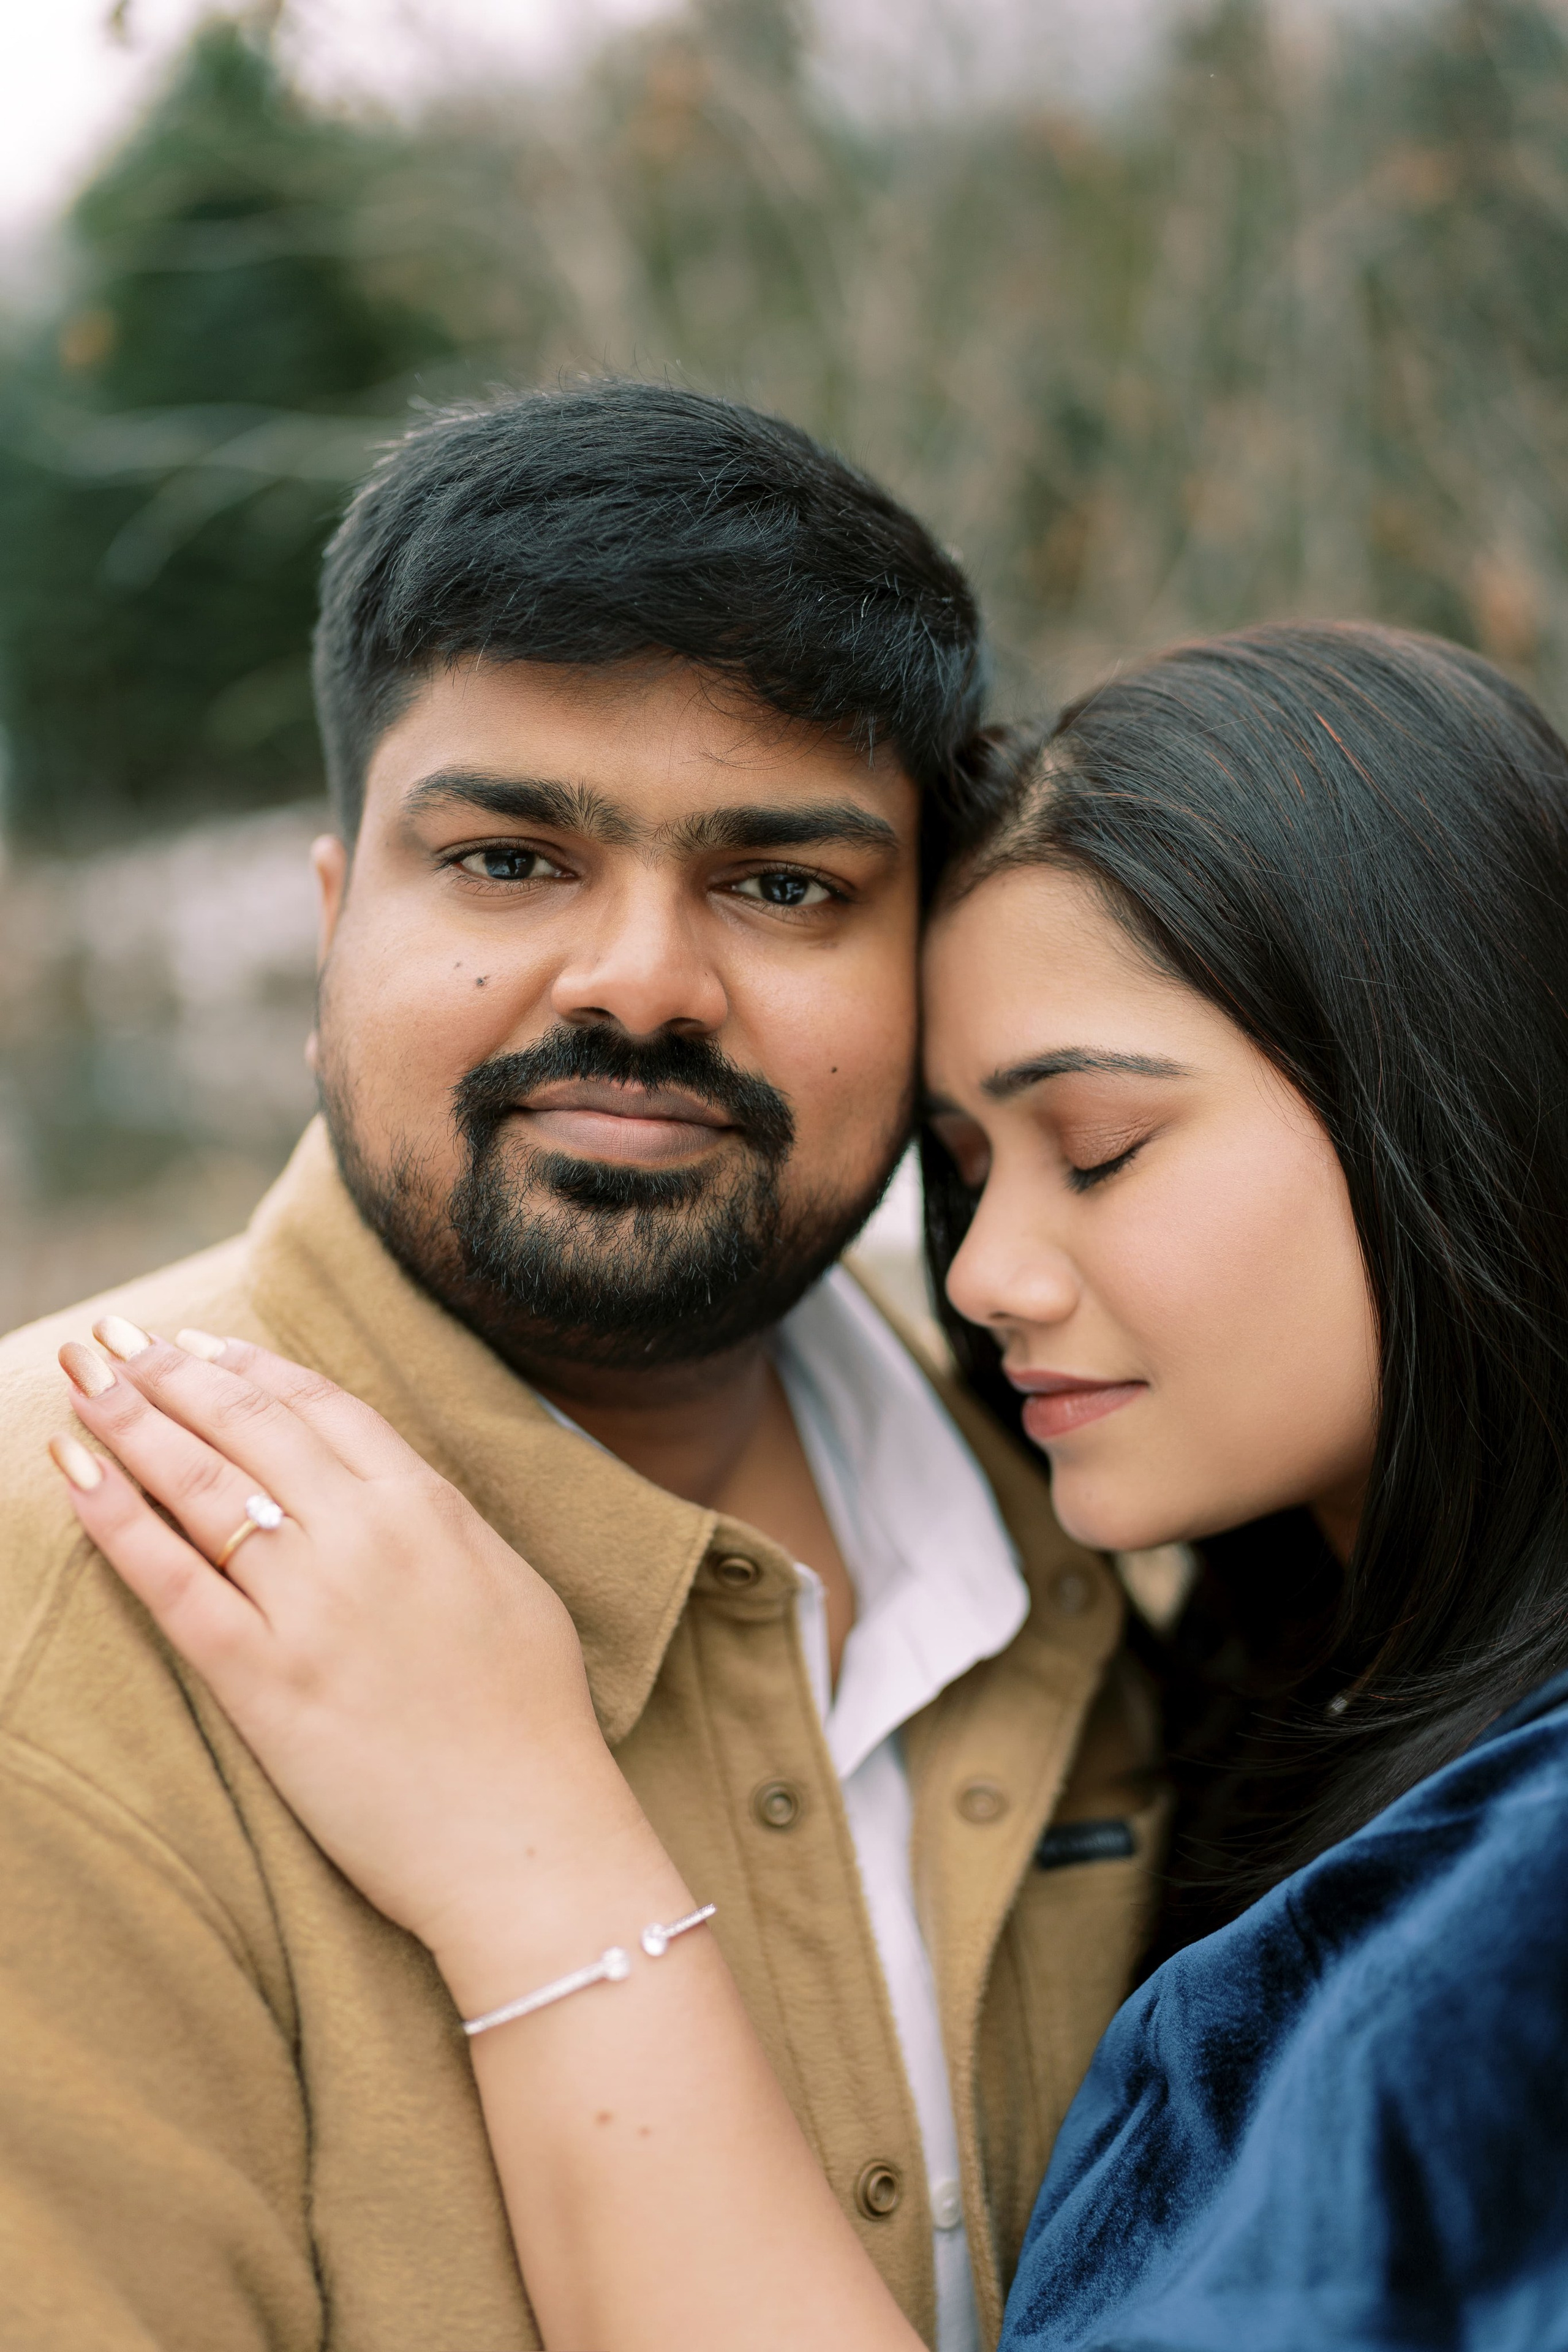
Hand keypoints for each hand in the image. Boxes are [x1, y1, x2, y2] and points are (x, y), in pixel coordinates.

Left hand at [48, 1319, 652, 1985]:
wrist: (527, 1840)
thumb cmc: (534, 1724)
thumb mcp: (509, 1584)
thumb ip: (444, 1524)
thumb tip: (393, 1487)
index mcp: (430, 1507)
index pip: (320, 1407)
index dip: (250, 1369)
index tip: (200, 1346)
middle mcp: (365, 1536)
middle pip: (248, 1427)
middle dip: (170, 1374)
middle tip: (114, 1342)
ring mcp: (310, 1606)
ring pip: (200, 1485)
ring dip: (130, 1420)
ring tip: (83, 1379)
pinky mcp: (263, 1681)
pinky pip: (171, 1581)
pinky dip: (116, 1519)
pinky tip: (74, 1471)